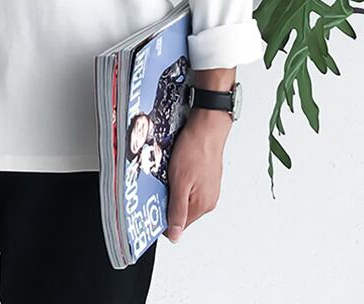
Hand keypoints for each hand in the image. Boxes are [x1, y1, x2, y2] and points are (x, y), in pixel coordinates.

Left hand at [164, 107, 232, 242]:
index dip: (163, 217)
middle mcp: (208, 200)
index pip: (179, 226)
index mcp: (202, 205)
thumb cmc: (195, 149)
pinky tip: (177, 166)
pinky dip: (181, 179)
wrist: (207, 126)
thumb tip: (175, 236)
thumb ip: (177, 210)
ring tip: (169, 172)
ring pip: (185, 197)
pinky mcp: (207, 177)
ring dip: (174, 188)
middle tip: (160, 183)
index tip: (154, 204)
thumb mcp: (180, 182)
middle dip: (168, 200)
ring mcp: (209, 188)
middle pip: (182, 211)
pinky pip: (190, 185)